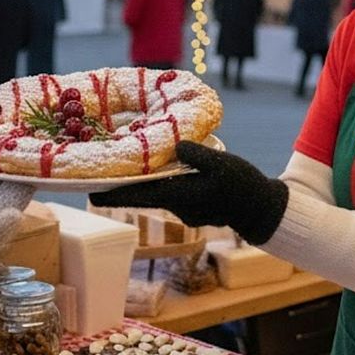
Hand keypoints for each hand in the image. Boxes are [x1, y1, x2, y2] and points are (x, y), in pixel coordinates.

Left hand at [89, 142, 288, 245]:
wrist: (263, 210)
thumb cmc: (243, 187)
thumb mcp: (222, 164)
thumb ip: (196, 153)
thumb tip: (175, 143)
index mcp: (179, 196)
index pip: (138, 197)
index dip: (113, 195)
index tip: (90, 193)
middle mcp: (177, 206)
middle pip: (142, 196)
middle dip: (121, 188)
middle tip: (97, 181)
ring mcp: (186, 208)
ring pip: (158, 193)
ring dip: (144, 183)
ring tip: (129, 166)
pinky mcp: (195, 205)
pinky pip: (173, 192)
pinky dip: (164, 182)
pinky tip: (164, 169)